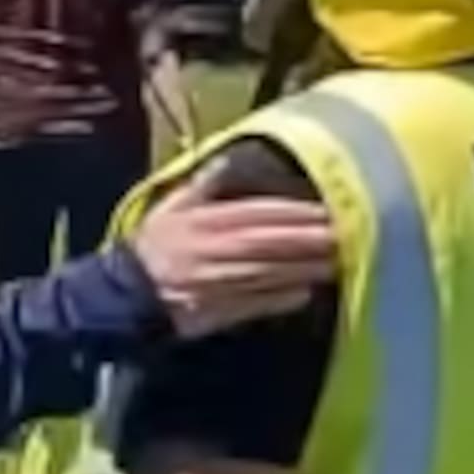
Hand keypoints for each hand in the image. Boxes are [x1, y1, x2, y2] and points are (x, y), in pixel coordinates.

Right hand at [127, 179, 335, 340]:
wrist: (128, 294)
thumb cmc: (156, 244)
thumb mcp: (172, 206)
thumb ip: (203, 185)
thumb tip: (227, 162)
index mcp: (206, 222)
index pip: (257, 213)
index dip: (292, 212)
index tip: (325, 209)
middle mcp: (216, 251)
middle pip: (271, 243)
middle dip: (308, 239)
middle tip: (345, 233)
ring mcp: (220, 284)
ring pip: (270, 274)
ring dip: (304, 268)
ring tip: (337, 260)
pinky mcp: (220, 312)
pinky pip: (257, 304)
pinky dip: (281, 299)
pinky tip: (305, 292)